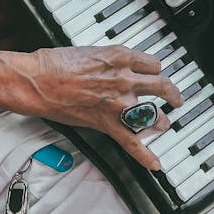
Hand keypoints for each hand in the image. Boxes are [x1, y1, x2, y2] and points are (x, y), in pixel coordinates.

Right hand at [0, 44, 182, 169]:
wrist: (38, 80)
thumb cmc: (54, 63)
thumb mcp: (89, 50)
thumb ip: (106, 60)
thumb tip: (111, 65)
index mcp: (119, 56)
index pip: (152, 63)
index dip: (155, 69)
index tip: (156, 72)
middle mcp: (125, 78)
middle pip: (161, 85)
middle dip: (171, 92)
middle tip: (174, 97)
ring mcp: (119, 103)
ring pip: (153, 113)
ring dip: (161, 120)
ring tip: (164, 123)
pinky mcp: (107, 123)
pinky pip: (132, 143)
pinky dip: (146, 156)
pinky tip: (155, 163)